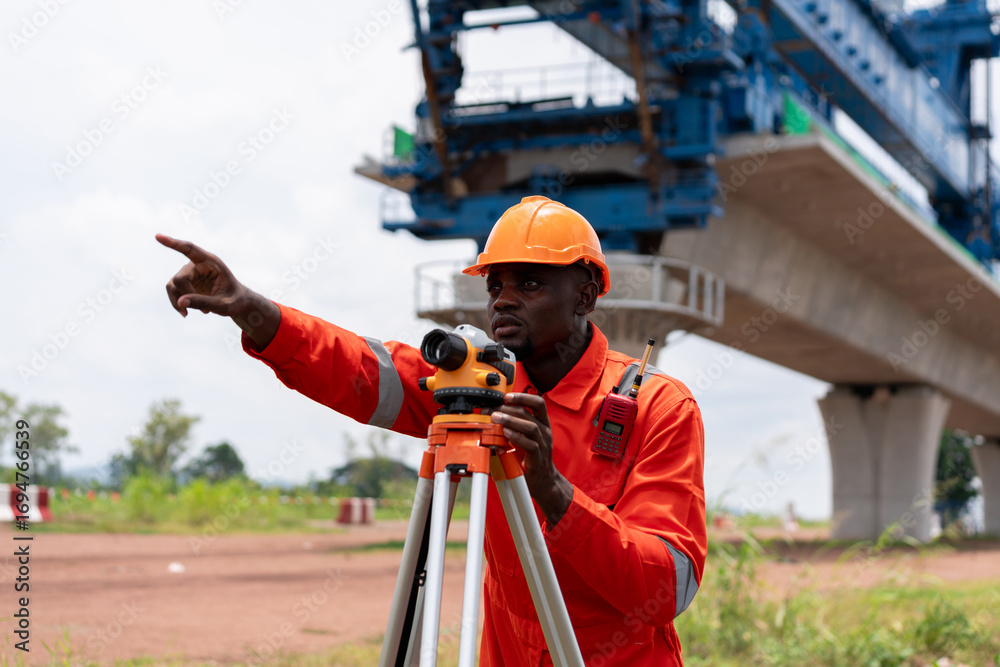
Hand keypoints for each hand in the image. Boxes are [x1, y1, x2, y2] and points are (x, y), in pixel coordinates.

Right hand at [156, 234, 279, 349]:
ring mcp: (189, 273)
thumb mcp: (224, 305)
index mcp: (211, 262)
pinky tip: (187, 312)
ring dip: (180, 302)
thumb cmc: (234, 300)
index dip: (173, 244)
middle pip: (180, 278)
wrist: (236, 302)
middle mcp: (197, 264)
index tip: (158, 236)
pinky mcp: (184, 283)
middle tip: (205, 311)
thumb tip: (180, 302)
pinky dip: (177, 304)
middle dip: (188, 296)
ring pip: (172, 285)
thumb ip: (204, 302)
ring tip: (202, 312)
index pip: (190, 249)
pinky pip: (172, 292)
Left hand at [491, 393, 572, 525]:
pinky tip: (505, 434)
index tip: (505, 396)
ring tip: (496, 418)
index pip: (537, 402)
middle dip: (508, 408)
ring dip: (511, 420)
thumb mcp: (522, 437)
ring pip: (530, 427)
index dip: (522, 397)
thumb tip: (490, 417)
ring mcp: (543, 444)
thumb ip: (511, 427)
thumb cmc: (530, 457)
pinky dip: (517, 438)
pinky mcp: (539, 458)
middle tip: (491, 410)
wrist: (543, 481)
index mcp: (542, 423)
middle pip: (530, 412)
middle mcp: (545, 431)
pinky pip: (530, 445)